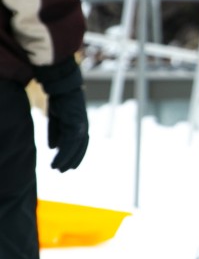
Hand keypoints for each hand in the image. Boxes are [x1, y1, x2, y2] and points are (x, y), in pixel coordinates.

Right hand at [32, 57, 88, 171]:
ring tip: (56, 168)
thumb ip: (56, 133)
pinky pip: (70, 141)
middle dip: (72, 159)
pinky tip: (56, 157)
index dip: (75, 155)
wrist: (63, 88)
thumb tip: (53, 147)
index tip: (69, 165)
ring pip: (75, 147)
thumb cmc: (60, 101)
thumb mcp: (57, 119)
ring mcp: (81, 125)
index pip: (80, 144)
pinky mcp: (76, 123)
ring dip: (66, 158)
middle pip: (79, 147)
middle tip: (62, 171)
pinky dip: (64, 151)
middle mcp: (83, 126)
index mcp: (81, 125)